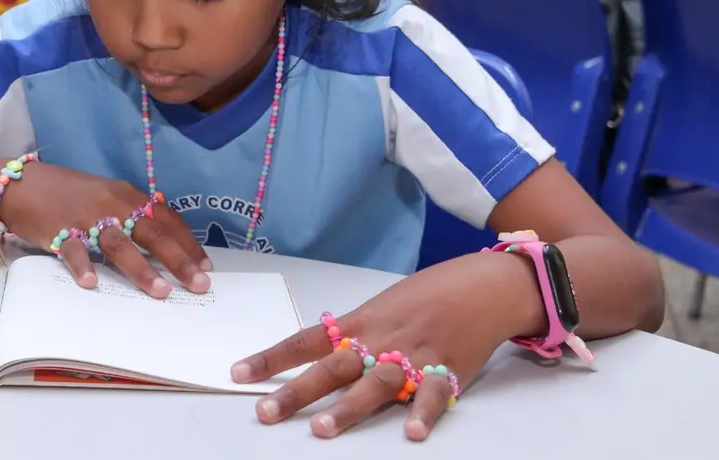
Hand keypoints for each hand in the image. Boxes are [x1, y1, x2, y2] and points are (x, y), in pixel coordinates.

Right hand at [0, 161, 211, 297]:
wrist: (22, 184)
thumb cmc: (67, 194)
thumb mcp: (105, 196)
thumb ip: (130, 213)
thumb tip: (162, 241)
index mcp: (126, 195)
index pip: (165, 218)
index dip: (187, 243)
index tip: (206, 266)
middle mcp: (111, 204)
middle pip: (151, 232)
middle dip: (178, 260)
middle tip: (199, 285)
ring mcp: (85, 217)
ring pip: (119, 243)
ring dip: (142, 269)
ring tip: (161, 292)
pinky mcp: (58, 230)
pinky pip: (72, 250)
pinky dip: (82, 266)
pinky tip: (91, 284)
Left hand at [231, 253, 541, 440]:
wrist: (480, 286)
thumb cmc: (426, 296)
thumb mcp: (381, 308)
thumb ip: (352, 334)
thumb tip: (319, 353)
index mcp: (359, 323)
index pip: (305, 341)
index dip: (270, 357)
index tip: (238, 373)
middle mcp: (379, 340)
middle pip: (331, 367)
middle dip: (296, 390)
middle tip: (266, 411)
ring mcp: (412, 355)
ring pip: (375, 383)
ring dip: (349, 407)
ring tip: (323, 429)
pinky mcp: (447, 370)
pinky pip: (434, 395)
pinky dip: (423, 414)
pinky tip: (412, 433)